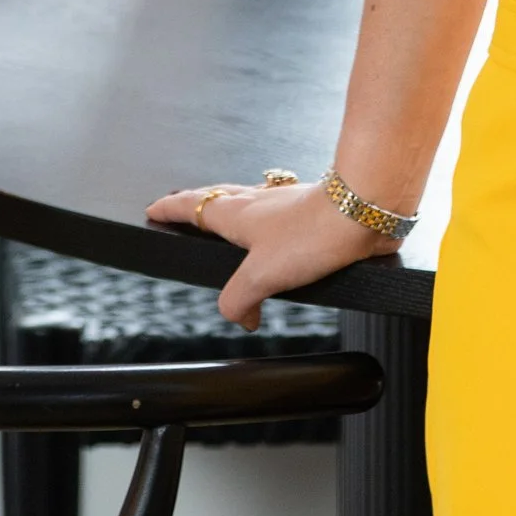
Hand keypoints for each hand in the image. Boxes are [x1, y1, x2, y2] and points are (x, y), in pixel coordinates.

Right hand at [144, 176, 398, 328]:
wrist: (362, 207)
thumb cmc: (312, 232)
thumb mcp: (262, 275)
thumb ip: (239, 300)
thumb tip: (240, 317)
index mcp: (237, 213)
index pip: (194, 207)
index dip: (171, 209)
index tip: (153, 208)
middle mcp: (258, 202)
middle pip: (217, 198)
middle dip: (197, 205)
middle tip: (182, 210)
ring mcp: (284, 204)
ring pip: (247, 204)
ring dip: (232, 214)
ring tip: (226, 229)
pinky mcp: (309, 212)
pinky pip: (276, 216)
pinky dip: (265, 227)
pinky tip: (277, 241)